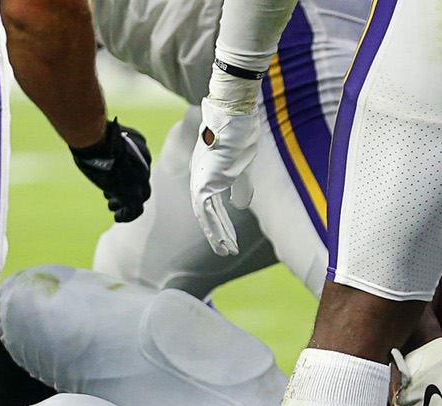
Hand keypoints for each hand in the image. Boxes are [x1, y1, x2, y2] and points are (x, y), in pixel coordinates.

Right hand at [70, 118, 152, 221]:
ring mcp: (140, 180)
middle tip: (109, 193)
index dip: (126, 172)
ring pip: (140, 196)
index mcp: (139, 146)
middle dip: (126, 187)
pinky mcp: (133, 194)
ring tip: (111, 205)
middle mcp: (144, 164)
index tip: (111, 174)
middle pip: (141, 181)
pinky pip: (135, 210)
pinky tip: (117, 217)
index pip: (138, 163)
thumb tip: (98, 143)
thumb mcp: (102, 136)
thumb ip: (107, 142)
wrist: (95, 141)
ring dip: (125, 202)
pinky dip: (127, 215)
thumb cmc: (92, 136)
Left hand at [189, 97, 259, 254]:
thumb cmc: (238, 135)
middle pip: (207, 214)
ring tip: (226, 252)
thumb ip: (239, 186)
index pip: (212, 204)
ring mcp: (199, 181)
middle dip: (219, 234)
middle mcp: (199, 178)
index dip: (221, 222)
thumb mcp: (241, 167)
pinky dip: (215, 228)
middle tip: (226, 252)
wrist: (232, 116)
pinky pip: (207, 213)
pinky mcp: (203, 184)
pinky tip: (223, 242)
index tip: (230, 237)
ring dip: (218, 236)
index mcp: (207, 173)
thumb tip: (239, 206)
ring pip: (207, 217)